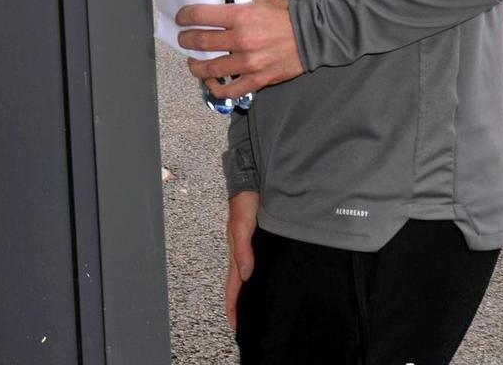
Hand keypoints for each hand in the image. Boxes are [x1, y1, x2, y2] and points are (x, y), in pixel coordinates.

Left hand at [176, 0, 304, 97]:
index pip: (200, 15)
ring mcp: (249, 62)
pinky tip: (211, 82)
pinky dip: (216, 89)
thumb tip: (216, 4)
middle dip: (186, 40)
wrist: (312, 36)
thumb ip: (237, 1)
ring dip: (195, 66)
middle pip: (200, 42)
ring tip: (192, 62)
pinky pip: (230, 90)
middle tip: (183, 39)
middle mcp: (241, 39)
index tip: (180, 18)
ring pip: (210, 69)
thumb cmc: (285, 14)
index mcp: (240, 15)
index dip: (184, 16)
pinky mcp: (258, 79)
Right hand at [225, 190, 258, 328]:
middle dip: (241, 303)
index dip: (233, 304)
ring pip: (250, 274)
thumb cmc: (245, 199)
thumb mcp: (242, 224)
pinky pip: (260, 263)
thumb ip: (242, 249)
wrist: (254, 177)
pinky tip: (269, 281)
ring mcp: (254, 246)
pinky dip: (261, 276)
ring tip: (257, 309)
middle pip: (240, 283)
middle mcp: (244, 252)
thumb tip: (245, 275)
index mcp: (236, 251)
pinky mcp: (264, 240)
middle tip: (247, 324)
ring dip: (251, 291)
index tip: (236, 325)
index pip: (233, 284)